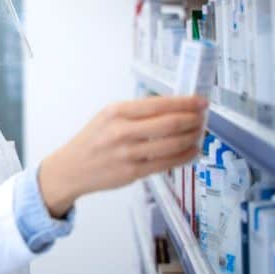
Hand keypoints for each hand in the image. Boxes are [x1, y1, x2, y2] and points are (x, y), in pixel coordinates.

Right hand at [39, 96, 206, 217]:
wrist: (71, 168)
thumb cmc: (92, 140)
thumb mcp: (107, 117)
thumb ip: (136, 112)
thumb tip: (173, 107)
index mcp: (115, 112)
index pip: (159, 104)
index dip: (185, 102)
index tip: (201, 101)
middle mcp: (122, 131)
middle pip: (170, 124)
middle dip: (193, 120)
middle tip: (203, 118)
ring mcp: (128, 153)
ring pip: (172, 144)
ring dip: (192, 138)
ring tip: (199, 134)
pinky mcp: (133, 172)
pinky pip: (167, 163)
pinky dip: (185, 156)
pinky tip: (192, 151)